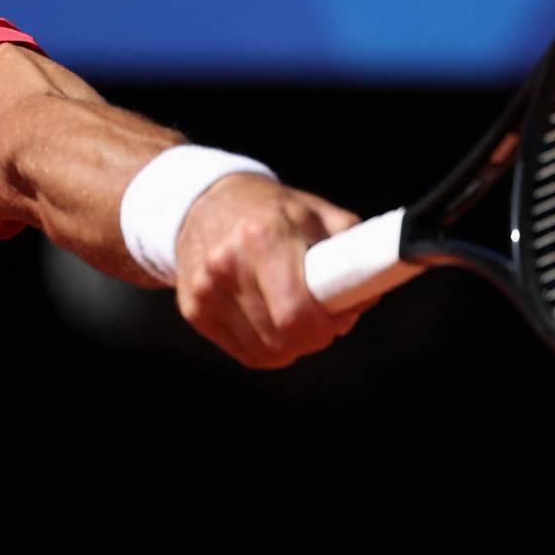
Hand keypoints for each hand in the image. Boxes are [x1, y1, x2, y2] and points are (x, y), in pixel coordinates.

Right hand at [172, 172, 364, 368]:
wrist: (204, 201)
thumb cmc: (272, 211)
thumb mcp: (317, 214)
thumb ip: (350, 253)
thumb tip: (361, 299)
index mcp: (264, 236)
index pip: (295, 313)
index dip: (323, 328)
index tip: (333, 320)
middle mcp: (227, 262)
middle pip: (282, 340)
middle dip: (310, 337)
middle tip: (318, 318)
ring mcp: (205, 288)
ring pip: (265, 353)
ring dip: (288, 344)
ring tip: (291, 313)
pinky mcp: (192, 308)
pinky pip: (244, 353)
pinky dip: (264, 345)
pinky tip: (267, 317)